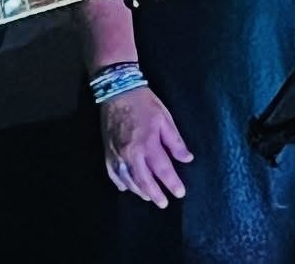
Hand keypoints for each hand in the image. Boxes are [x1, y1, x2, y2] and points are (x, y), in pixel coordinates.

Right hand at [100, 86, 192, 207]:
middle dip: (155, 194)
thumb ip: (175, 142)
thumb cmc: (144, 103)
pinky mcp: (107, 152)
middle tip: (164, 203)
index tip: (180, 193)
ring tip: (149, 197)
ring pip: (128, 181)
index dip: (172, 184)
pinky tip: (127, 187)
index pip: (163, 171)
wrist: (117, 91)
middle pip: (144, 181)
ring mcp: (117, 154)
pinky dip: (121, 183)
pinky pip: (113, 174)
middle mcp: (131, 153)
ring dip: (140, 191)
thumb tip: (187, 159)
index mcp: (148, 144)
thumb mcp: (165, 119)